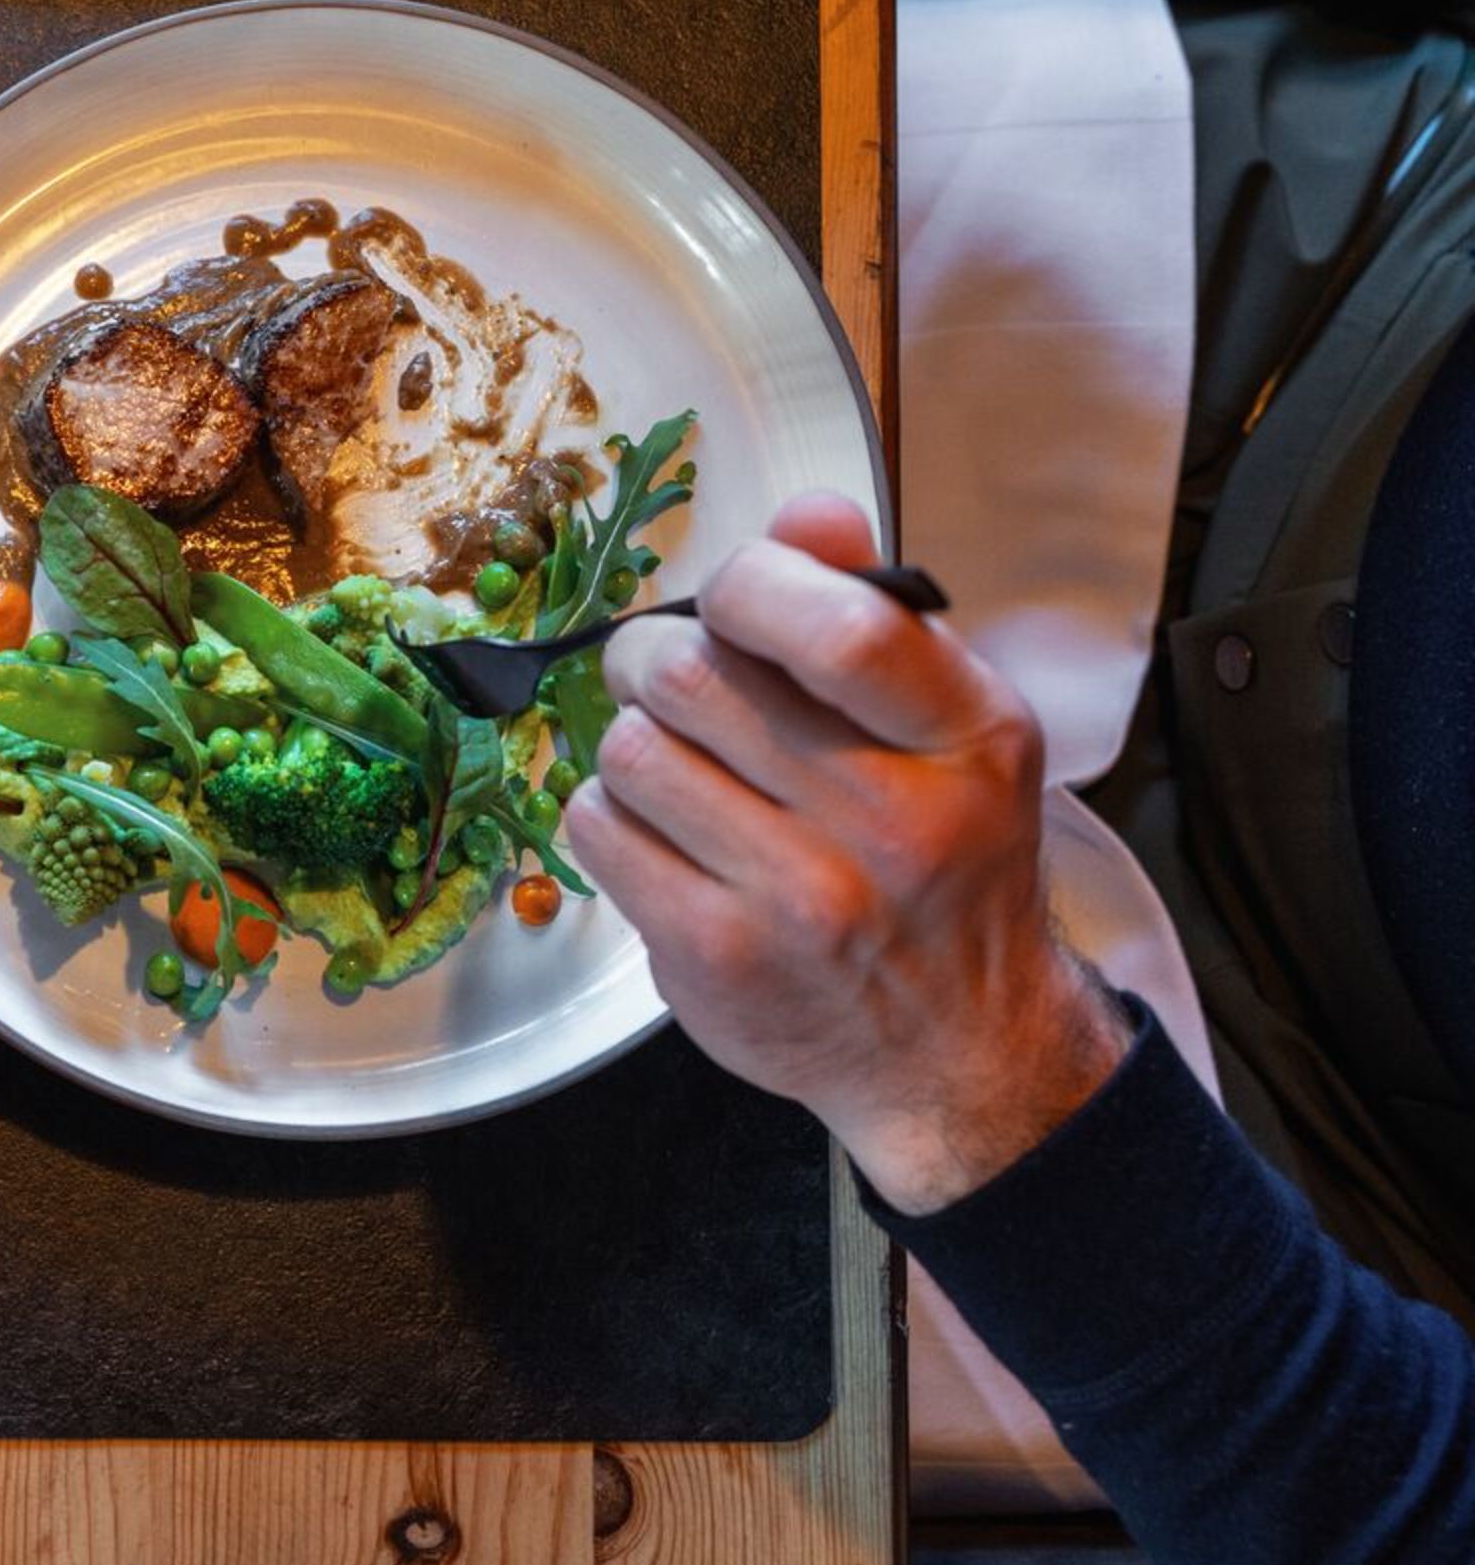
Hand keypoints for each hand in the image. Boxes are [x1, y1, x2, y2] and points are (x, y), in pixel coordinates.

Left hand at [566, 492, 1130, 1213]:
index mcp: (966, 742)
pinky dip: (612, 813)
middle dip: (659, 656)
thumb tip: (807, 512)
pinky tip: (666, 833)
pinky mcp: (715, 956)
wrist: (957, 1052)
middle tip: (675, 678)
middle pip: (692, 673)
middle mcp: (892, 823)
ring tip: (684, 767)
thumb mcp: (954, 729)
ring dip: (637, 741)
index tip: (736, 600)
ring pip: (631, 747)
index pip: (836, 626)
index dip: (751, 585)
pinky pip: (599, 827)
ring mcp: (800, 898)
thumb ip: (875, 611)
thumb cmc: (943, 861)